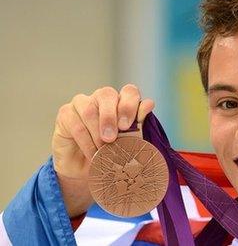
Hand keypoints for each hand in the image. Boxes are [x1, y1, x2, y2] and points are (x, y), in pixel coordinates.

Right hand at [51, 84, 154, 216]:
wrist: (86, 170)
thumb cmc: (111, 153)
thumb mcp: (128, 142)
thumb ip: (138, 124)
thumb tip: (149, 104)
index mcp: (121, 101)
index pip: (129, 91)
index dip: (129, 104)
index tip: (127, 126)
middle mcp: (101, 98)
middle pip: (106, 94)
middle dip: (111, 116)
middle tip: (112, 138)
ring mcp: (81, 103)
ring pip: (89, 110)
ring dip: (97, 134)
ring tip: (103, 151)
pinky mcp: (65, 114)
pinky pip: (77, 125)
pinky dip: (87, 143)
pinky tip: (93, 155)